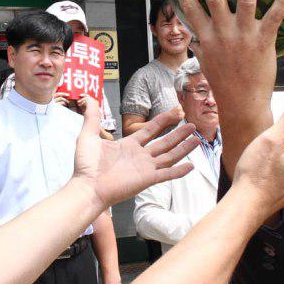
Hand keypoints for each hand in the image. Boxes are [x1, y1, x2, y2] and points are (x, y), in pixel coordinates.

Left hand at [72, 99, 198, 207]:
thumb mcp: (88, 135)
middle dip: (179, 134)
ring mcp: (145, 168)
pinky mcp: (147, 179)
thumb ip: (92, 117)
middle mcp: (140, 156)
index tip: (175, 112)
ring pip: (169, 156)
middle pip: (164, 142)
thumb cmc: (86, 165)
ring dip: (183, 148)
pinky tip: (191, 166)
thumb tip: (89, 98)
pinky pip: (166, 174)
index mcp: (129, 145)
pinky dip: (179, 171)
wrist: (87, 186)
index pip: (150, 130)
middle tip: (192, 125)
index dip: (163, 120)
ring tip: (197, 139)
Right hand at [169, 0, 283, 122]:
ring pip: (244, 1)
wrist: (242, 104)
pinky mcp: (262, 41)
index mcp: (206, 37)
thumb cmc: (225, 84)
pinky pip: (274, 17)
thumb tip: (194, 39)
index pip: (190, 9)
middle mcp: (222, 33)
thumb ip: (201, 46)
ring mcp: (242, 36)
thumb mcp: (207, 63)